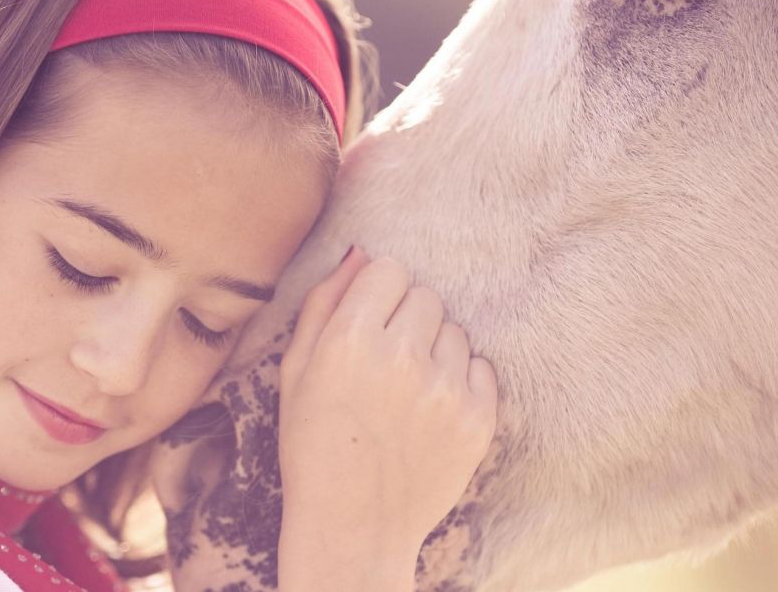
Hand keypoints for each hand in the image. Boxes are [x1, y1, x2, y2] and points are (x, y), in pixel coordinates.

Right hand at [278, 246, 497, 546]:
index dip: (375, 295)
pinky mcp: (478, 419)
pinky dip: (460, 381)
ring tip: (407, 391)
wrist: (352, 525)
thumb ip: (324, 303)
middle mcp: (403, 357)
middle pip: (425, 296)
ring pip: (455, 330)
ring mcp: (446, 389)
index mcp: (351, 340)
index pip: (388, 270)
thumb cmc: (313, 443)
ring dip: (434, 349)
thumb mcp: (295, 369)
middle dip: (405, 319)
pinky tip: (430, 409)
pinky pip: (481, 367)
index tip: (367, 324)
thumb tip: (360, 253)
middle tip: (385, 361)